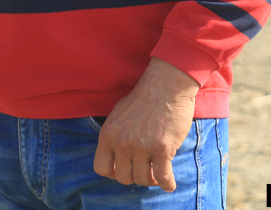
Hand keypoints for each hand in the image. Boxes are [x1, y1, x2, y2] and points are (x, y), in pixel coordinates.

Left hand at [93, 57, 197, 192]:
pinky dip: (167, 184)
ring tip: (157, 173)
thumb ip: (115, 136)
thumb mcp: (118, 115)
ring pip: (143, 179)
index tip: (124, 169)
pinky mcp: (162, 149)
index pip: (101, 168)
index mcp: (108, 134)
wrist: (165, 86)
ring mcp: (142, 147)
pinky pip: (163, 177)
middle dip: (135, 176)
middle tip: (145, 169)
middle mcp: (122, 143)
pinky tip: (169, 184)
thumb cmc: (143, 99)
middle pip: (123, 178)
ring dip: (151, 180)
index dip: (113, 173)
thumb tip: (115, 157)